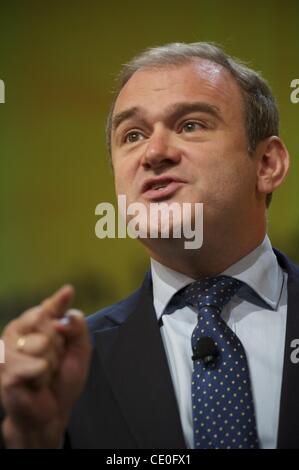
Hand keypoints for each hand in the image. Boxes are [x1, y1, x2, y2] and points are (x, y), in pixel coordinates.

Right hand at [0, 285, 90, 447]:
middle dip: (58, 345)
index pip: (49, 306)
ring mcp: (8, 349)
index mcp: (35, 324)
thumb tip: (65, 316)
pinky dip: (43, 376)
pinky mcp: (6, 370)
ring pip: (41, 343)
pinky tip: (37, 382)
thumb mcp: (79, 350)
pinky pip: (36, 364)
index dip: (59, 301)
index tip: (68, 291)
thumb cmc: (63, 379)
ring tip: (45, 373)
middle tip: (54, 361)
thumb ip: (77, 327)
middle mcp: (18, 331)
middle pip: (45, 320)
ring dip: (51, 363)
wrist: (52, 412)